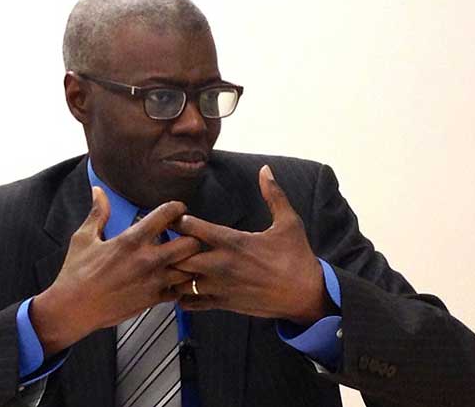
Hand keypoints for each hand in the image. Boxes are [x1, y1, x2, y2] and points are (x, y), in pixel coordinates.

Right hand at [31, 187, 200, 353]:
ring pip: (190, 269)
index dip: (177, 208)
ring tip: (179, 258)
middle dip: (192, 236)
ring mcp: (153, 282)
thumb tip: (98, 191)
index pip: (168, 214)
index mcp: (132, 240)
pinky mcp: (153, 300)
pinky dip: (178, 284)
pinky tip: (168, 279)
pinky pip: (178, 291)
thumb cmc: (76, 273)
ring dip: (188, 262)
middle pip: (191, 244)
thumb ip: (98, 213)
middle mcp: (148, 260)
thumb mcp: (84, 238)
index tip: (177, 209)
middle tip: (184, 235)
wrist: (73, 309)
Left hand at [172, 165, 330, 324]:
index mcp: (233, 241)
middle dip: (170, 248)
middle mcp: (221, 264)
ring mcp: (220, 286)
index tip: (178, 217)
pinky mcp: (223, 304)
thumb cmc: (297, 257)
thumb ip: (273, 194)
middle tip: (168, 242)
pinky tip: (184, 287)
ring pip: (179, 281)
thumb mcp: (289, 222)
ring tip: (172, 265)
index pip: (192, 228)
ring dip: (173, 272)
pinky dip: (182, 295)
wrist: (307, 295)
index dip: (179, 220)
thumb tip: (265, 169)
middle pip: (178, 255)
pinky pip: (190, 303)